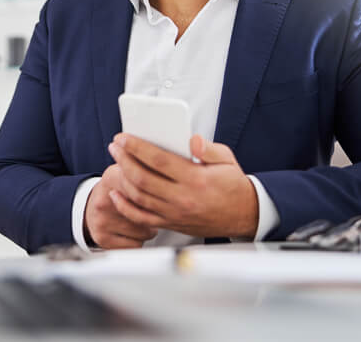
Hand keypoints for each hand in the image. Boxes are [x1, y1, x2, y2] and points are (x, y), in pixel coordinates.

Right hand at [83, 164, 157, 248]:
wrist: (88, 207)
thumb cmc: (116, 189)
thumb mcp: (125, 172)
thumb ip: (145, 169)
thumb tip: (168, 166)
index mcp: (112, 178)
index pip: (144, 187)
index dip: (159, 194)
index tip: (165, 196)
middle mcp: (104, 200)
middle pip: (148, 212)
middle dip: (155, 212)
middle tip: (153, 208)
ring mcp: (102, 221)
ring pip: (146, 232)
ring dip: (149, 228)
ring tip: (140, 219)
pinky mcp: (103, 238)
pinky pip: (137, 245)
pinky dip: (139, 240)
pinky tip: (132, 231)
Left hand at [107, 133, 258, 238]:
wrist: (245, 215)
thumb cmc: (233, 184)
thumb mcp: (226, 159)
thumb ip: (207, 147)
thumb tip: (191, 139)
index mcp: (196, 178)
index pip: (158, 160)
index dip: (137, 147)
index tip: (124, 137)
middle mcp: (183, 198)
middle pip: (143, 178)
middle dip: (124, 159)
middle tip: (115, 146)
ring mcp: (175, 213)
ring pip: (139, 197)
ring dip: (122, 179)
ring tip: (116, 163)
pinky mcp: (172, 224)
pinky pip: (142, 218)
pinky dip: (126, 206)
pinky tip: (117, 193)